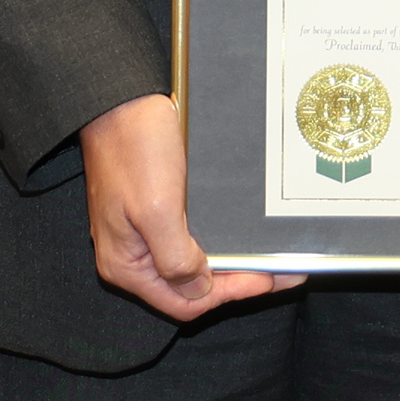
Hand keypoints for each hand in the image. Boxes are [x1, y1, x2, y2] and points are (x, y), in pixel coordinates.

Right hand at [80, 95, 299, 325]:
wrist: (120, 98)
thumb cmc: (131, 146)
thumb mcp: (156, 209)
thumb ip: (175, 259)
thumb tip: (197, 289)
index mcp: (126, 265)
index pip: (184, 302)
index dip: (228, 293)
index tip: (264, 278)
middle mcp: (133, 256)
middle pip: (191, 287)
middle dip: (236, 281)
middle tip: (279, 271)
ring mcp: (144, 234)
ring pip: (194, 264)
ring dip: (230, 262)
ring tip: (267, 257)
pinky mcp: (155, 211)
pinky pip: (190, 238)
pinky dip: (218, 241)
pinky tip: (241, 234)